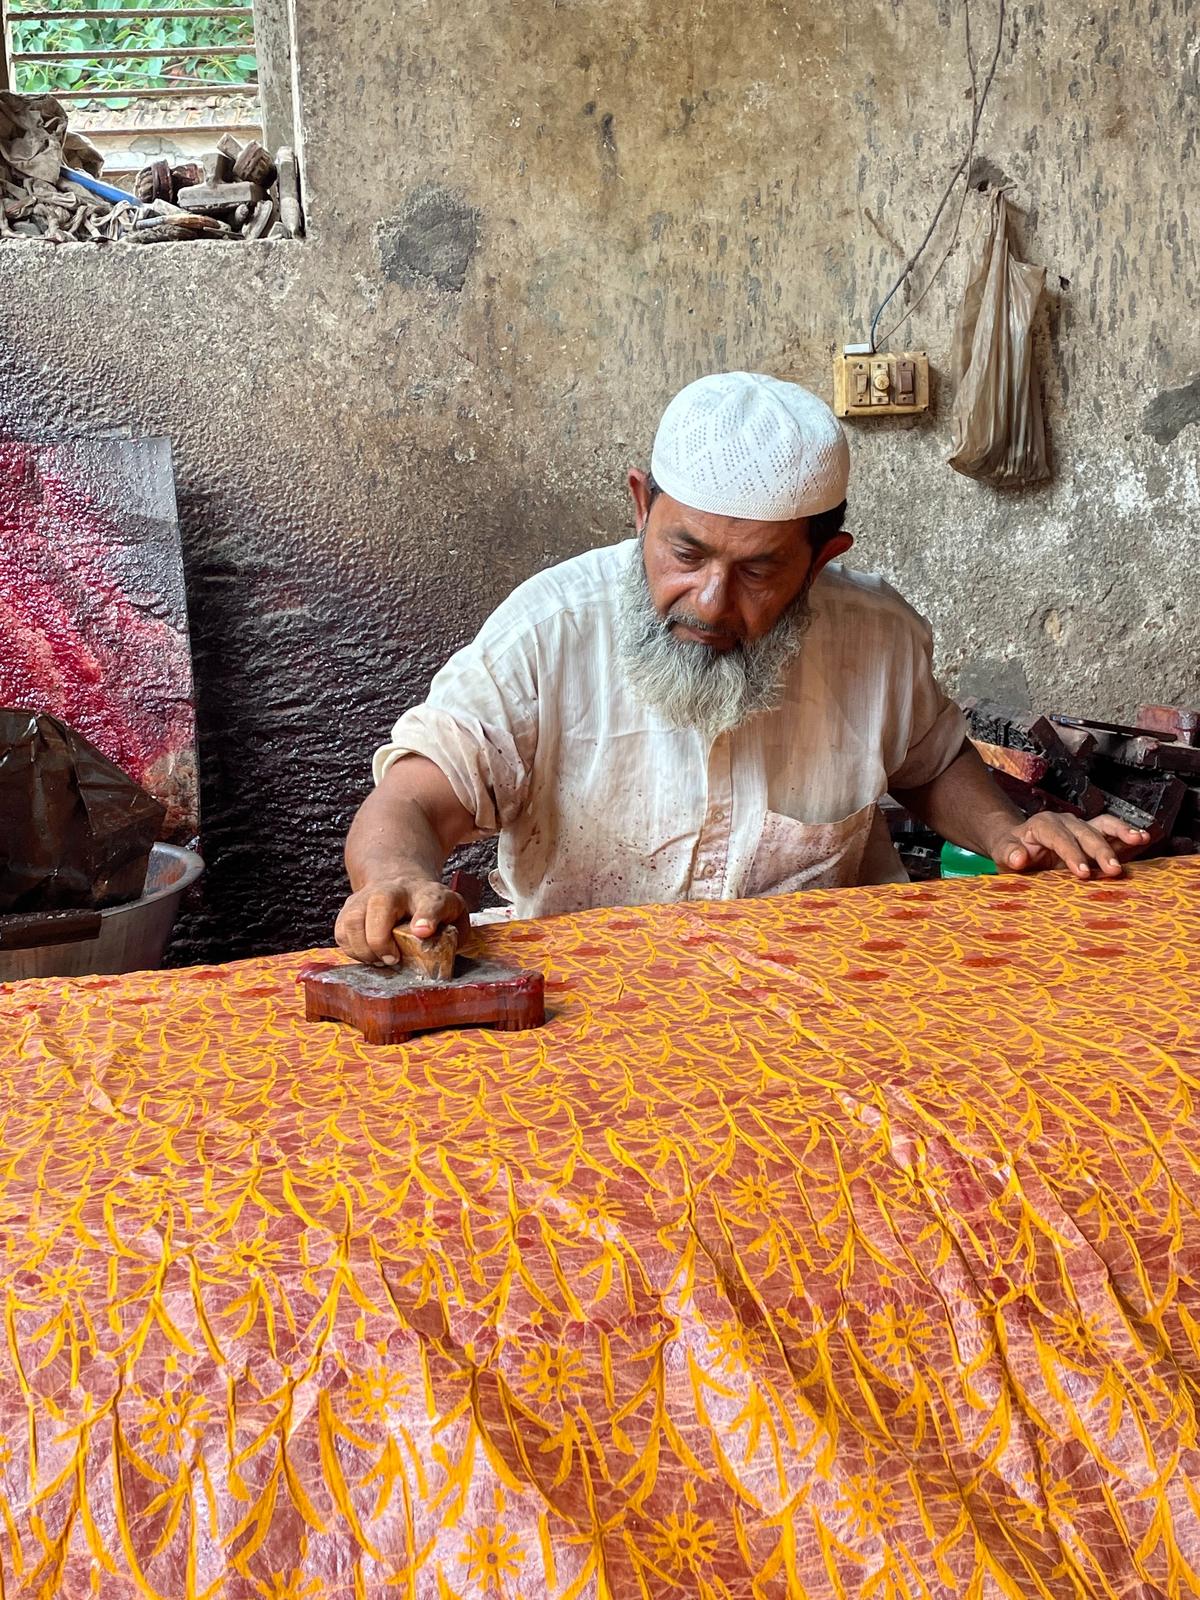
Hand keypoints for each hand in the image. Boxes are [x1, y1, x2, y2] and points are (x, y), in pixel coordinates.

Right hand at [334, 876, 468, 965]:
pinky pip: (341, 932)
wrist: (399, 881)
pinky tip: (368, 954)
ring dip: (364, 949)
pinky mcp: (348, 909)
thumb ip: (457, 931)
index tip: (423, 932)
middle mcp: (393, 890)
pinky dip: (352, 950)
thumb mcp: (452, 912)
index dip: (426, 917)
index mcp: (427, 894)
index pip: (430, 903)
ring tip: (379, 960)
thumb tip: (448, 950)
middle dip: (381, 939)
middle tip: (393, 959)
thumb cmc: (428, 905)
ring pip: (353, 921)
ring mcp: (367, 897)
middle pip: (380, 905)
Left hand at [989, 811, 1150, 879]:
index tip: (1082, 873)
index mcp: (1042, 825)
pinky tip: (1143, 838)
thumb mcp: (1003, 853)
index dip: (1071, 854)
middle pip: (1085, 833)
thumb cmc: (1012, 851)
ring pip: (1103, 826)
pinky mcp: (1092, 834)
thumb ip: (1009, 854)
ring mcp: (1081, 827)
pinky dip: (1126, 833)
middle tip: (1113, 871)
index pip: (1058, 837)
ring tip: (1140, 839)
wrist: (1018, 845)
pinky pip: (1111, 831)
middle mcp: (1064, 822)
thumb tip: (1018, 858)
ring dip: (1121, 832)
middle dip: (1100, 851)